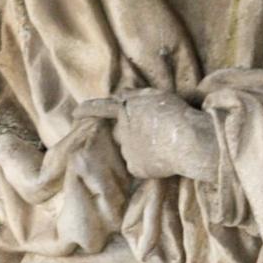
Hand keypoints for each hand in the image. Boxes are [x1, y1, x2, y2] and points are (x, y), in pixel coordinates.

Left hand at [72, 90, 218, 181]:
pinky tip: (163, 160)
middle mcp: (122, 132)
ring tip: (165, 145)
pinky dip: (150, 163)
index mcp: (125, 111)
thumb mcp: (155, 97)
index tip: (75, 113)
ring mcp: (127, 151)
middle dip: (132, 132)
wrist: (188, 142)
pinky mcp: (136, 168)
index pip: (102, 108)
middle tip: (155, 133)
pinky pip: (139, 165)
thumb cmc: (176, 115)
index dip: (88, 109)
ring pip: (131, 150)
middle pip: (121, 132)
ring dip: (143, 148)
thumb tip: (121, 95)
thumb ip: (135, 96)